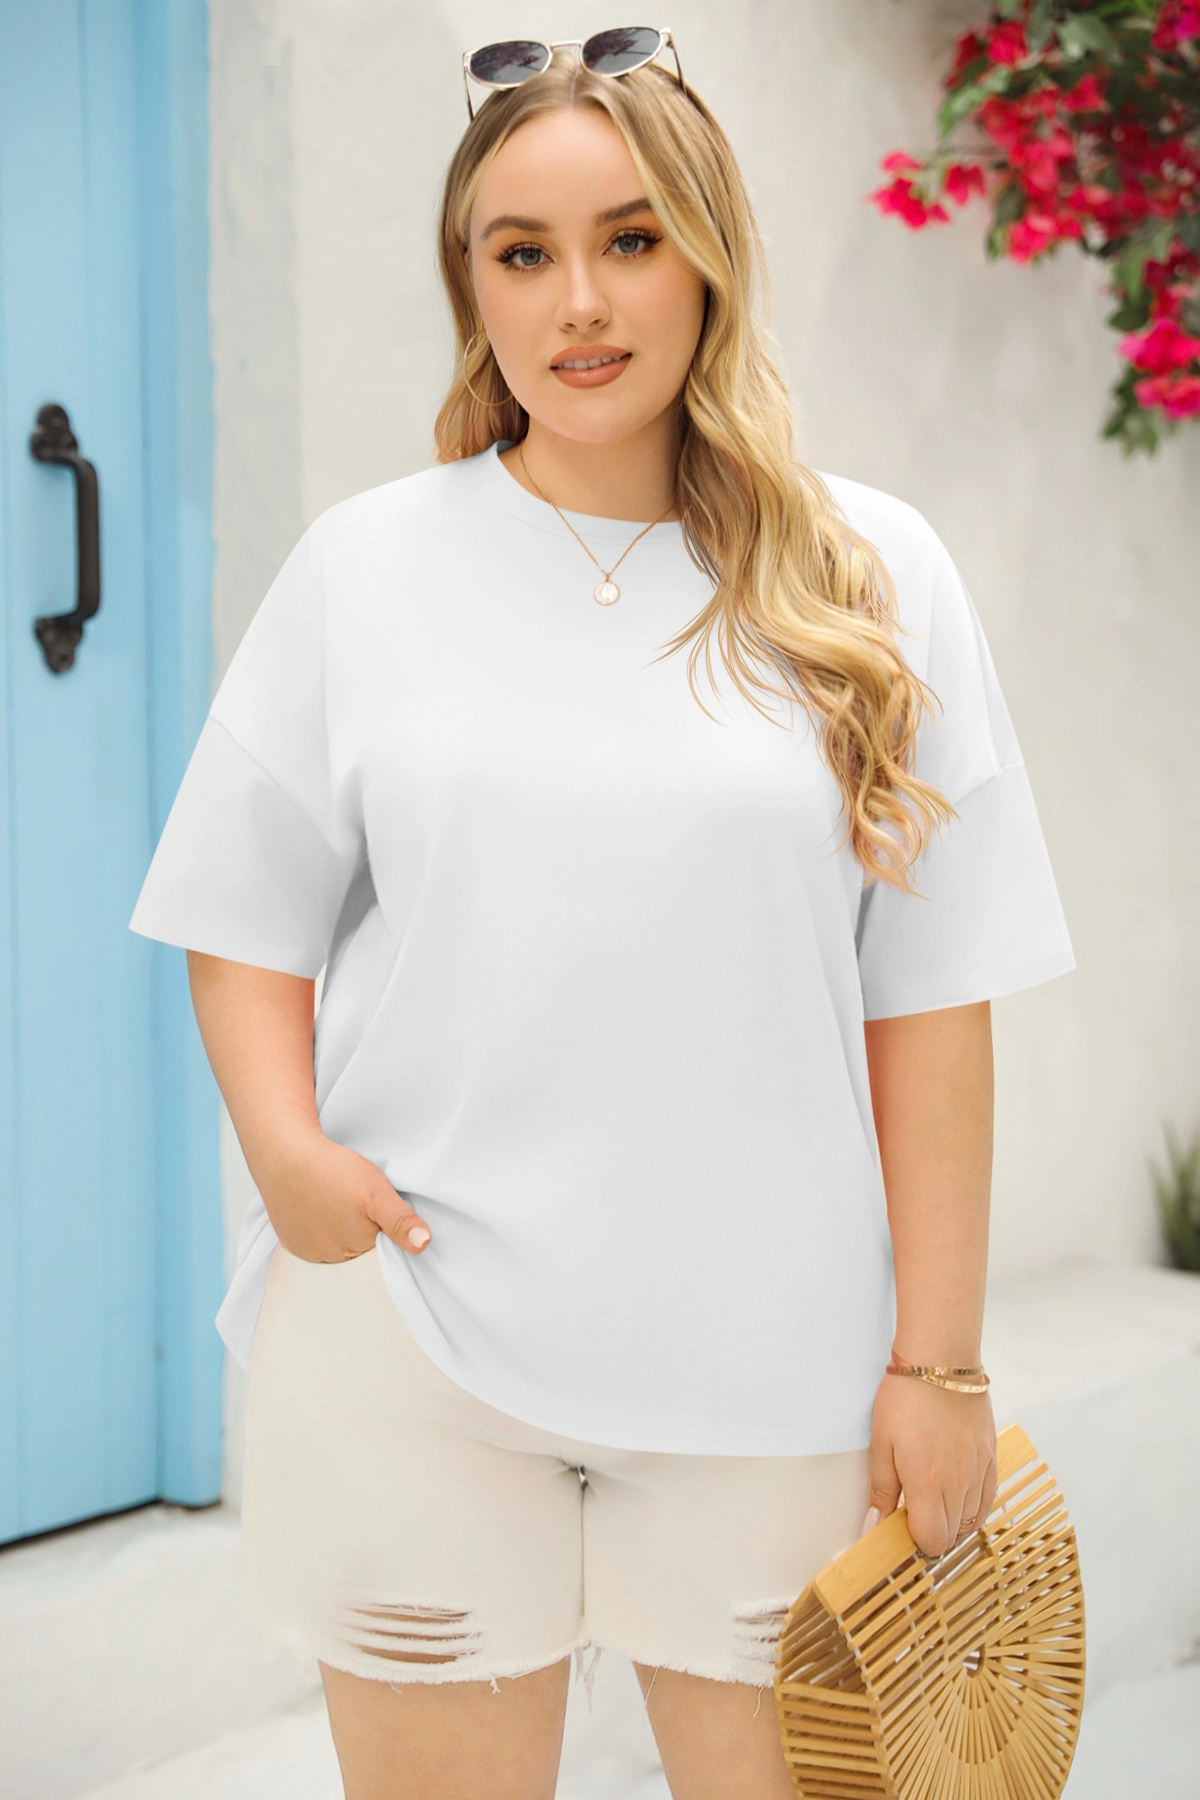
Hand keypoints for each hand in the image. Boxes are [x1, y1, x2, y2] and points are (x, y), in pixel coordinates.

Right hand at [257, 1126, 432, 1263]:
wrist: (283, 1155)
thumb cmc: (331, 1172)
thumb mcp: (376, 1192)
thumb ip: (400, 1221)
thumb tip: (423, 1245)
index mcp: (354, 1251)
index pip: (380, 1251)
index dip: (384, 1229)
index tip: (378, 1208)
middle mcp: (328, 1259)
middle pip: (357, 1249)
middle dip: (362, 1230)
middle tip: (357, 1200)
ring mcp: (306, 1251)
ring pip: (335, 1244)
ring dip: (339, 1228)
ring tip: (337, 1200)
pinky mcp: (290, 1239)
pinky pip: (313, 1239)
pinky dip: (319, 1225)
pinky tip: (320, 1204)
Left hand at [864, 1372, 996, 1558]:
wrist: (941, 1362)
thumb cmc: (905, 1398)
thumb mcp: (881, 1443)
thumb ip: (883, 1490)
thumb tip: (877, 1524)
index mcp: (928, 1484)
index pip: (932, 1540)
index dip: (916, 1541)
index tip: (903, 1527)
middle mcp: (959, 1484)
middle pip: (952, 1535)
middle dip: (932, 1532)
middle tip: (914, 1513)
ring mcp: (979, 1472)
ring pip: (971, 1521)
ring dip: (952, 1521)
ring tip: (933, 1500)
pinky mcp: (991, 1457)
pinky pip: (988, 1499)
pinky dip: (973, 1507)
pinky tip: (958, 1496)